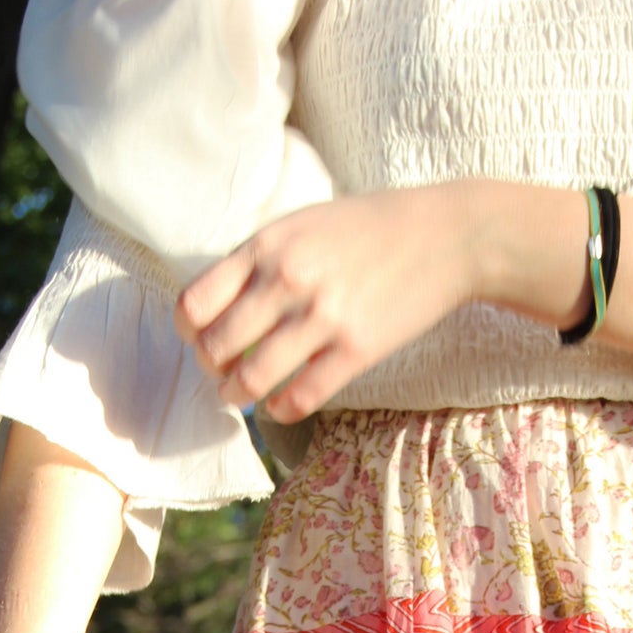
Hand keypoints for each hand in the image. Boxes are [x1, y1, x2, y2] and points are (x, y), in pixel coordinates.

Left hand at [175, 183, 481, 424]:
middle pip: (218, 346)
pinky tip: (277, 406)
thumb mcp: (303, 222)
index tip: (198, 337)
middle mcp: (288, 280)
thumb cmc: (370, 227)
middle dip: (211, 368)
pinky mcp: (356, 349)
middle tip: (219, 373)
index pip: (196, 302)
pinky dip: (280, 409)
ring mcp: (323, 317)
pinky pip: (301, 396)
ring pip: (253, 378)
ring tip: (238, 394)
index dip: (188, 330)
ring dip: (237, 394)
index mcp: (267, 245)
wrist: (444, 236)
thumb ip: (261, 258)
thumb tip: (222, 303)